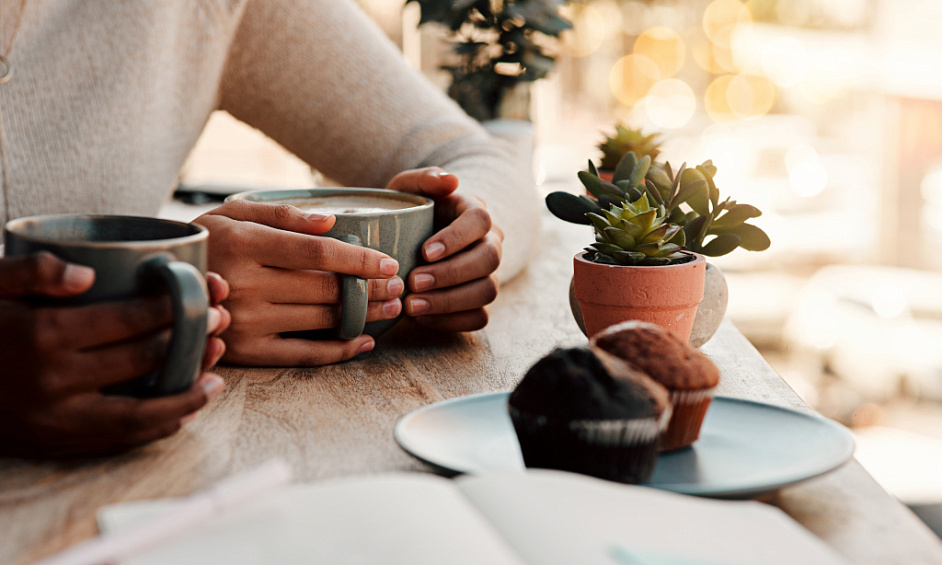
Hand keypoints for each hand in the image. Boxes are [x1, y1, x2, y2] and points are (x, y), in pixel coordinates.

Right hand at [0, 253, 228, 456]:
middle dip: (190, 340)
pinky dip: (153, 429)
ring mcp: (54, 418)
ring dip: (184, 395)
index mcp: (41, 335)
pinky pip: (115, 441)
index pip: (128, 320)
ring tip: (216, 378)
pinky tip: (181, 413)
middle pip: (142, 361)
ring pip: (139, 413)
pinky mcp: (52, 442)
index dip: (173, 308)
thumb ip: (30, 270)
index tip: (202, 295)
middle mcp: (53, 381)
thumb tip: (88, 273)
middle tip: (219, 324)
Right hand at [194, 200, 401, 365]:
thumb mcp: (233, 212)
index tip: (388, 262)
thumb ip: (282, 213)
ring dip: (364, 316)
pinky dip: (339, 352)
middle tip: (399, 286)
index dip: (359, 259)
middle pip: (326, 289)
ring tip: (390, 307)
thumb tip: (331, 222)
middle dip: (370, 288)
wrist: (155, 284)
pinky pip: (303, 355)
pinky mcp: (247, 352)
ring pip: (321, 321)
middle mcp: (246, 285)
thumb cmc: (206, 240)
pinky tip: (364, 342)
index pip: (318, 253)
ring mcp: (246, 322)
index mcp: (245, 244)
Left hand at [386, 167, 502, 331]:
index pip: (480, 222)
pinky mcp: (478, 301)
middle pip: (488, 259)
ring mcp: (487, 274)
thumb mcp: (407, 189)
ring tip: (412, 306)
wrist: (406, 241)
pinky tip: (420, 318)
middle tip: (413, 282)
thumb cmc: (408, 212)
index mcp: (474, 213)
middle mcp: (489, 243)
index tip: (424, 251)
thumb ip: (424, 179)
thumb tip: (450, 181)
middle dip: (451, 274)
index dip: (456, 239)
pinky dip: (451, 321)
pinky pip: (479, 317)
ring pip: (486, 291)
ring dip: (449, 302)